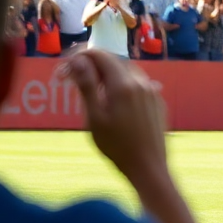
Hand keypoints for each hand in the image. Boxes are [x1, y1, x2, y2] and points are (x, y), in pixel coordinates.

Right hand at [58, 51, 168, 185]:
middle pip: (113, 61)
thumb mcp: (94, 116)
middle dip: (91, 66)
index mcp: (123, 84)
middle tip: (71, 81)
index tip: (64, 70)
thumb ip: (87, 85)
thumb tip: (79, 60)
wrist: (148, 166)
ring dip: (106, 75)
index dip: (79, 57)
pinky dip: (121, 85)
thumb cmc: (116, 146)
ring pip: (126, 72)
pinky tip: (112, 101)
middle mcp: (141, 82)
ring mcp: (152, 91)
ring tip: (91, 93)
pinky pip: (137, 84)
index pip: (100, 55)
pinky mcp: (158, 101)